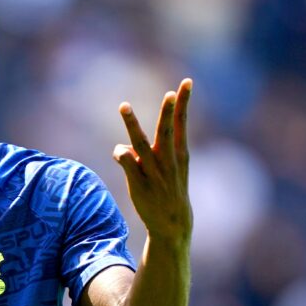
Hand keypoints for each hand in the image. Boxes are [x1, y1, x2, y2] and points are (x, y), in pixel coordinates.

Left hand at [113, 78, 192, 244]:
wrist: (172, 223)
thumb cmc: (169, 190)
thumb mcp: (167, 169)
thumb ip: (146, 154)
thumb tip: (122, 149)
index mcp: (179, 154)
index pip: (181, 123)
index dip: (184, 102)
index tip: (187, 81)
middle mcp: (168, 161)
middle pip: (166, 131)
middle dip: (168, 111)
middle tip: (169, 92)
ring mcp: (154, 173)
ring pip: (141, 144)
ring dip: (132, 124)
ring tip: (124, 105)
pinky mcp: (140, 185)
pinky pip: (127, 164)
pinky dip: (121, 154)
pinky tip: (119, 153)